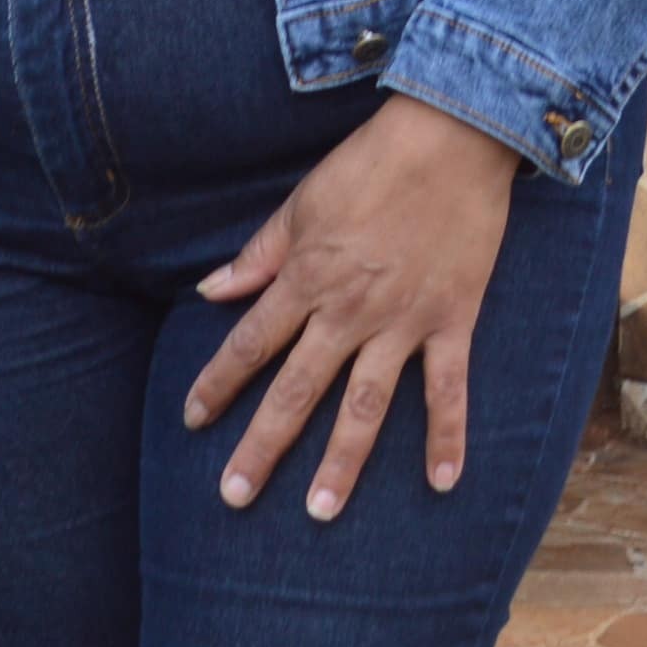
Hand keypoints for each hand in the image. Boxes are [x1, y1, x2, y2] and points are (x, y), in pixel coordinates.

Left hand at [182, 95, 517, 518]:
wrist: (451, 135)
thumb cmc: (371, 162)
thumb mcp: (302, 202)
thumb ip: (259, 254)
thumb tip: (210, 291)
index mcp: (306, 279)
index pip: (250, 345)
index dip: (217, 385)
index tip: (193, 420)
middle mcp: (348, 310)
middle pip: (296, 390)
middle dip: (261, 446)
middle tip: (234, 497)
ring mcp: (403, 321)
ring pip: (365, 405)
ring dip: (341, 462)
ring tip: (320, 511)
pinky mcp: (452, 320)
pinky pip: (449, 389)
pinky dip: (447, 435)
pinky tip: (443, 482)